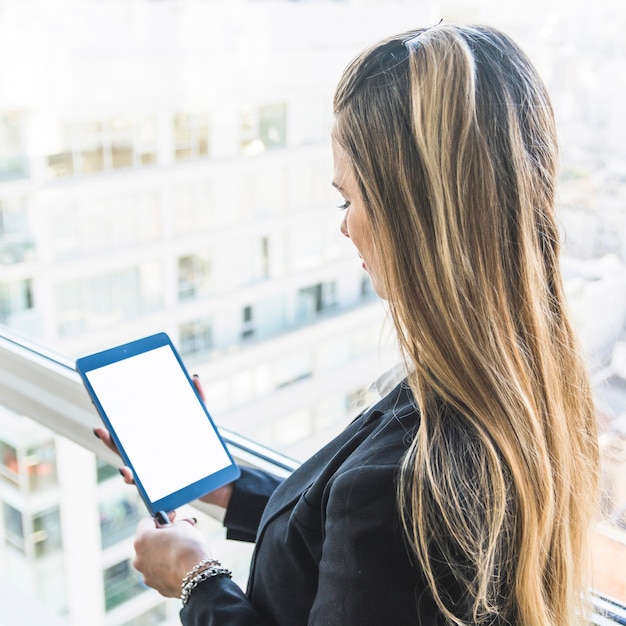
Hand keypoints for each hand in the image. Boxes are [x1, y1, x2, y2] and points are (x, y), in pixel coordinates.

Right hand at [93, 375, 235, 504]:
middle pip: (124, 449)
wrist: (218, 478)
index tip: (100, 404)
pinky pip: (146, 488)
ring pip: (131, 471)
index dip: (115, 420)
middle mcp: (148, 458)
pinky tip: (130, 473)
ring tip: (122, 464)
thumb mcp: (201, 421)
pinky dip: (135, 481)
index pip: (129, 429)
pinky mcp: (161, 488)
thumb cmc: (203, 447)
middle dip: (110, 440)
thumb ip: (198, 399)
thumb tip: (194, 377)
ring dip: (124, 469)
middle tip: (100, 430)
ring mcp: (153, 474)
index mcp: (153, 440)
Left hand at [134, 513, 211, 597]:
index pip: (147, 522)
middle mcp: (139, 558)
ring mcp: (146, 574)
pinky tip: (182, 563)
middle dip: (164, 535)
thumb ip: (170, 524)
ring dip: (166, 551)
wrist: (197, 576)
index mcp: (142, 539)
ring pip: (154, 557)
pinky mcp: (156, 586)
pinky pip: (161, 571)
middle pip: (150, 541)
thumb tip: (167, 526)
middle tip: (180, 531)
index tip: (173, 516)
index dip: (162, 517)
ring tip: (183, 548)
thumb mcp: (182, 526)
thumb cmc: (188, 548)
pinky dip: (169, 566)